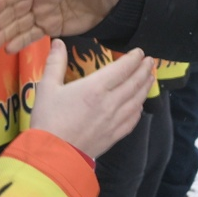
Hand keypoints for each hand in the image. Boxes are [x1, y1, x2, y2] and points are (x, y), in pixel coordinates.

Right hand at [27, 39, 150, 158]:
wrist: (54, 154)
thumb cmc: (49, 119)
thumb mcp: (47, 87)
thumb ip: (55, 63)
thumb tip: (58, 42)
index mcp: (95, 87)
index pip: (122, 68)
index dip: (133, 59)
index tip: (139, 52)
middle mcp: (110, 102)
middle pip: (134, 83)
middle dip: (144, 70)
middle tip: (150, 61)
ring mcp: (115, 120)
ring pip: (137, 100)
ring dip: (145, 87)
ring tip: (150, 77)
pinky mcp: (115, 135)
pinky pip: (133, 119)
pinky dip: (139, 108)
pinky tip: (139, 105)